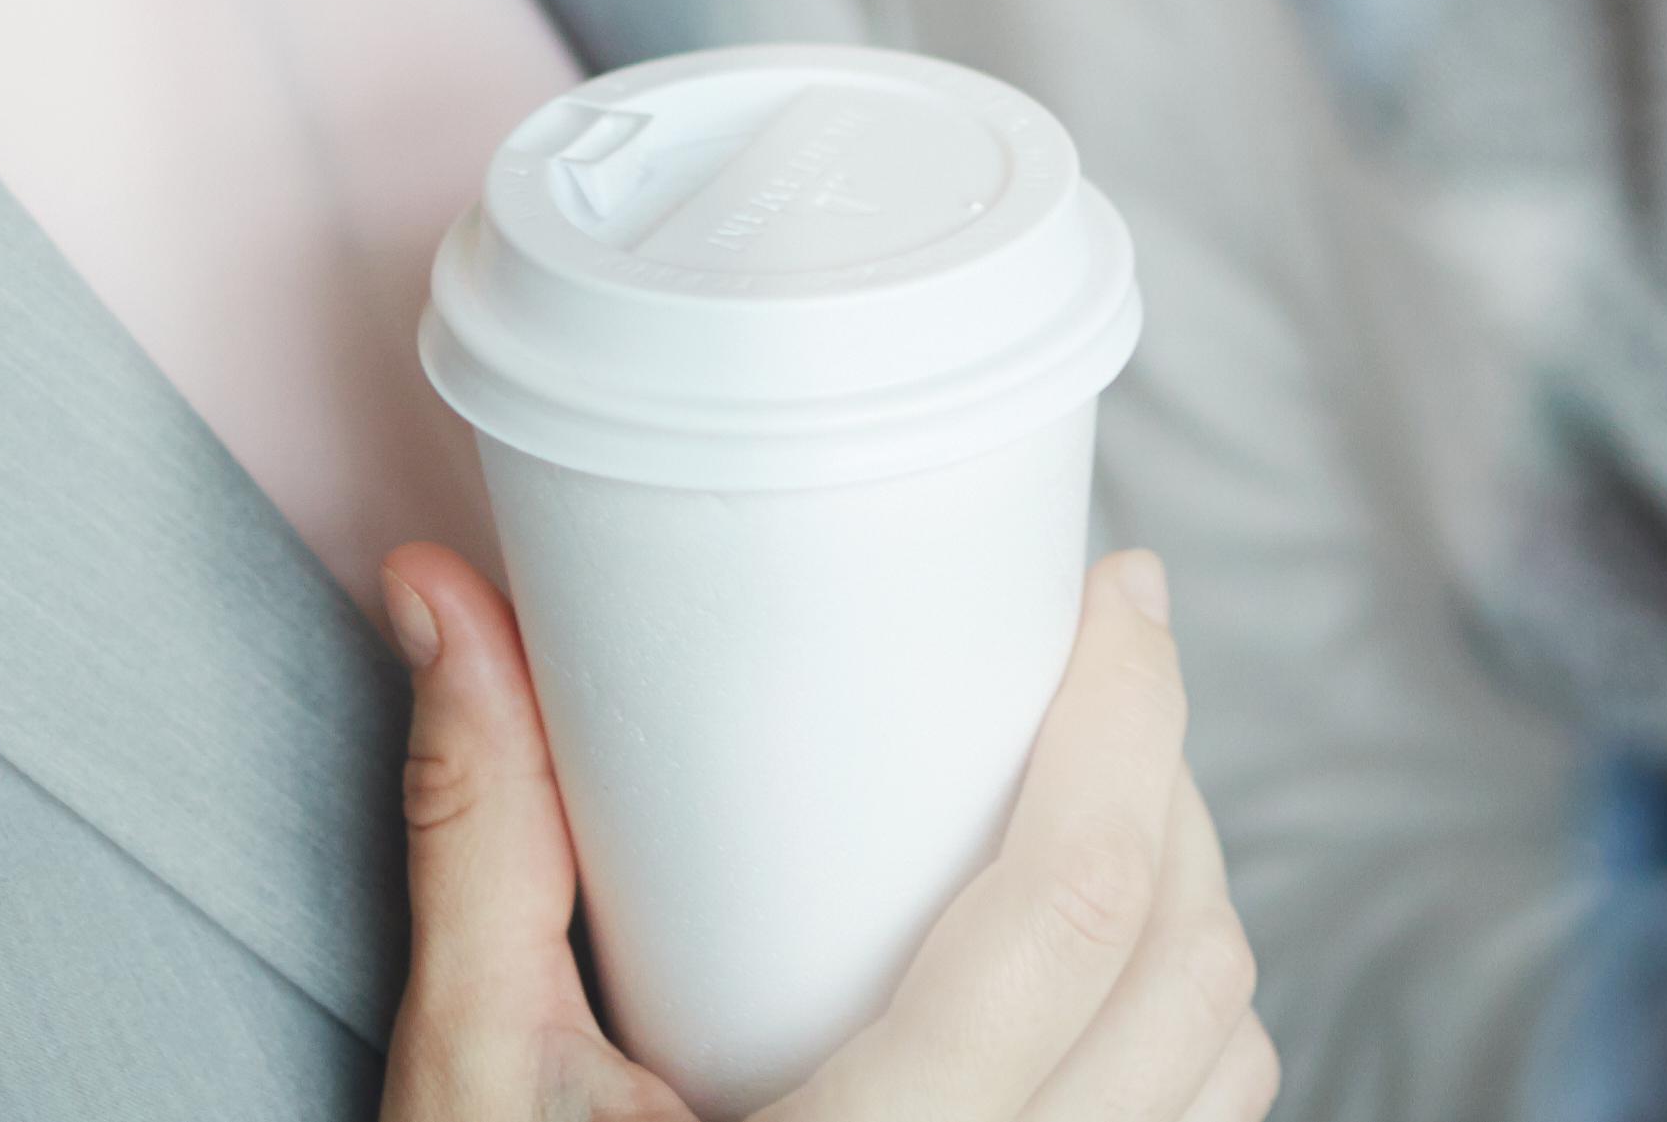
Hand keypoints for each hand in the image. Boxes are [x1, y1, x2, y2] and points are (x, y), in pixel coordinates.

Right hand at [376, 544, 1273, 1121]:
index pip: (1074, 911)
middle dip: (1172, 792)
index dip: (1128, 725)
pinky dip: (1184, 1046)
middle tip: (1108, 673)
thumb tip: (442, 595)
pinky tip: (1106, 978)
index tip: (1124, 594)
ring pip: (1225, 1075)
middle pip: (1187, 973)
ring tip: (1115, 804)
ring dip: (1195, 919)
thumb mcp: (475, 1083)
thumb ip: (482, 838)